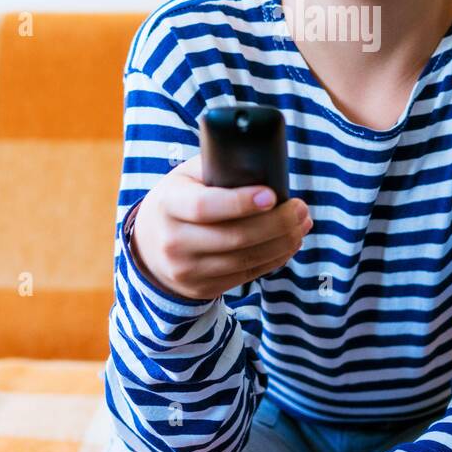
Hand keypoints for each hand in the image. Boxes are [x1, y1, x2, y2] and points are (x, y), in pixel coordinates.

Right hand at [130, 153, 311, 301]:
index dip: (241, 202)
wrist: (149, 245)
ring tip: (301, 223)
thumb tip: (266, 163)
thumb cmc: (180, 199)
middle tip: (300, 208)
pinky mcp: (202, 288)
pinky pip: (248, 275)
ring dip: (283, 242)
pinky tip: (290, 242)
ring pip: (246, 259)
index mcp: (168, 204)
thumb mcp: (187, 177)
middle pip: (235, 237)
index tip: (273, 194)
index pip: (205, 206)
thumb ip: (219, 167)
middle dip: (277, 223)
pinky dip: (275, 258)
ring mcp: (187, 270)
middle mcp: (174, 241)